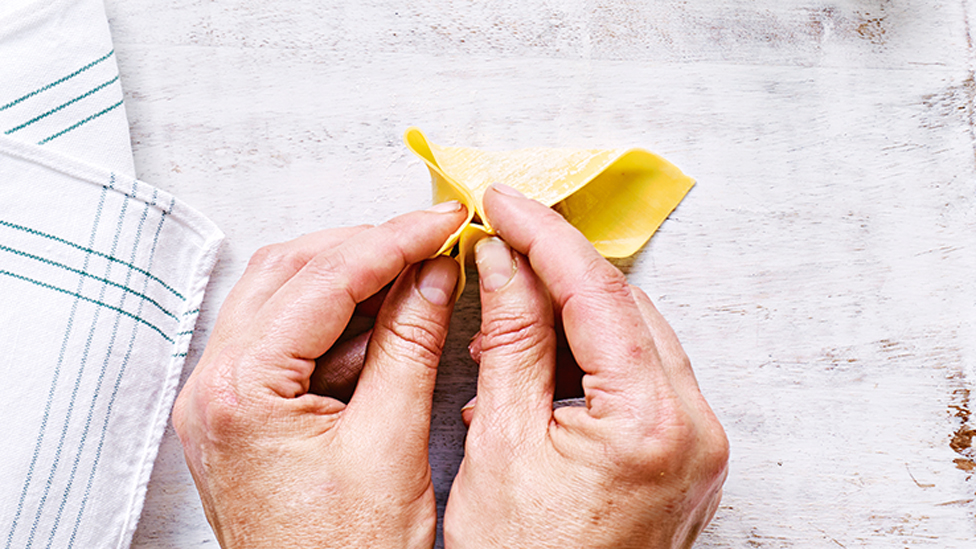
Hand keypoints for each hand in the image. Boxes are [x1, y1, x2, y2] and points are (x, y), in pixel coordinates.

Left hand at [172, 204, 466, 548]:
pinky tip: (387, 324)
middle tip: (429, 240)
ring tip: (417, 277)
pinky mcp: (241, 414)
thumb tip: (434, 273)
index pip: (322, 281)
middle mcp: (212, 388)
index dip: (392, 241)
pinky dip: (338, 324)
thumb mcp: (392, 445)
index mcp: (240, 393)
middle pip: (288, 273)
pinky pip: (286, 342)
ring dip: (350, 282)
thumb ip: (411, 345)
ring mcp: (220, 401)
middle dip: (364, 249)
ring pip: (283, 299)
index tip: (443, 221)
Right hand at [444, 185, 728, 547]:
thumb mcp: (500, 442)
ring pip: (638, 338)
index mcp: (650, 422)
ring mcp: (699, 445)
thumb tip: (503, 260)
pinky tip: (543, 358)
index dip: (543, 235)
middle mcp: (695, 428)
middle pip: (628, 308)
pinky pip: (645, 378)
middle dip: (560, 269)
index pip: (597, 292)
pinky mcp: (688, 458)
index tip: (504, 201)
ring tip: (507, 313)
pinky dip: (594, 356)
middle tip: (501, 243)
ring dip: (575, 313)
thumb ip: (511, 338)